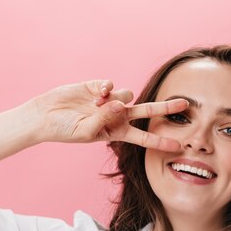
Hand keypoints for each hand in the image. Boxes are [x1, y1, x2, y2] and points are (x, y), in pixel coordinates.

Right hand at [27, 80, 187, 150]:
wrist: (45, 116)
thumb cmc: (64, 130)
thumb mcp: (86, 132)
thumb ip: (104, 119)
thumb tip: (121, 104)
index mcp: (116, 132)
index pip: (143, 137)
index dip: (160, 141)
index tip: (178, 147)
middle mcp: (117, 116)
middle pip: (147, 111)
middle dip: (165, 108)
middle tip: (185, 104)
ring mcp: (109, 101)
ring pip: (127, 94)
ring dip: (116, 99)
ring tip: (96, 103)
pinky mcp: (99, 87)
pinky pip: (111, 84)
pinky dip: (106, 88)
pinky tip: (95, 93)